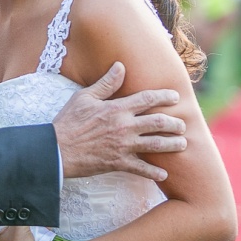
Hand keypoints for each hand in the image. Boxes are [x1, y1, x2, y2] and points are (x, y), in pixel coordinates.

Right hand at [51, 62, 186, 181]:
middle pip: (159, 123)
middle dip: (175, 123)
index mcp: (117, 108)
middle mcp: (124, 126)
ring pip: (157, 145)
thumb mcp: (85, 97)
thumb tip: (120, 66)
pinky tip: (164, 174)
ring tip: (182, 144)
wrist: (57, 149)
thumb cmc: (68, 121)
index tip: (175, 96)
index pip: (147, 99)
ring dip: (173, 145)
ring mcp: (123, 146)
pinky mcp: (119, 163)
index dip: (164, 96)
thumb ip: (106, 83)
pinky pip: (142, 169)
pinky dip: (155, 173)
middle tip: (182, 125)